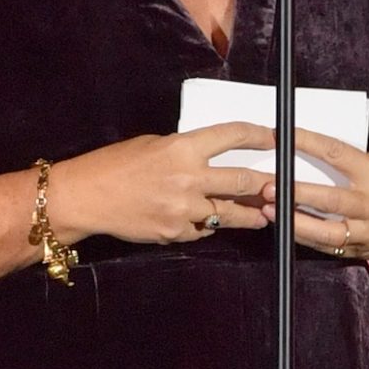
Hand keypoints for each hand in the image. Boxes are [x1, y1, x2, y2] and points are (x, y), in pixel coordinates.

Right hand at [49, 122, 274, 244]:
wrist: (86, 197)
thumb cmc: (115, 165)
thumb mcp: (154, 144)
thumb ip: (186, 151)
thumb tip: (213, 158)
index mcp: (183, 148)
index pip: (234, 136)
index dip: (261, 135)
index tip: (278, 138)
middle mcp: (189, 178)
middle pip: (245, 180)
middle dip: (268, 184)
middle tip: (282, 186)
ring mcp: (185, 209)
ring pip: (232, 213)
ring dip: (252, 214)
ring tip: (264, 215)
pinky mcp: (177, 233)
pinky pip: (205, 230)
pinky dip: (210, 226)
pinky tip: (211, 223)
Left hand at [260, 132, 368, 260]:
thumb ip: (352, 165)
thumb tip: (307, 155)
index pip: (337, 154)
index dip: (307, 143)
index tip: (282, 136)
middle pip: (329, 198)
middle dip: (294, 192)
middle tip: (266, 186)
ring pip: (325, 230)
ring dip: (293, 221)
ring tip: (267, 211)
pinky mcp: (362, 251)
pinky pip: (328, 246)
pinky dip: (304, 237)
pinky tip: (285, 227)